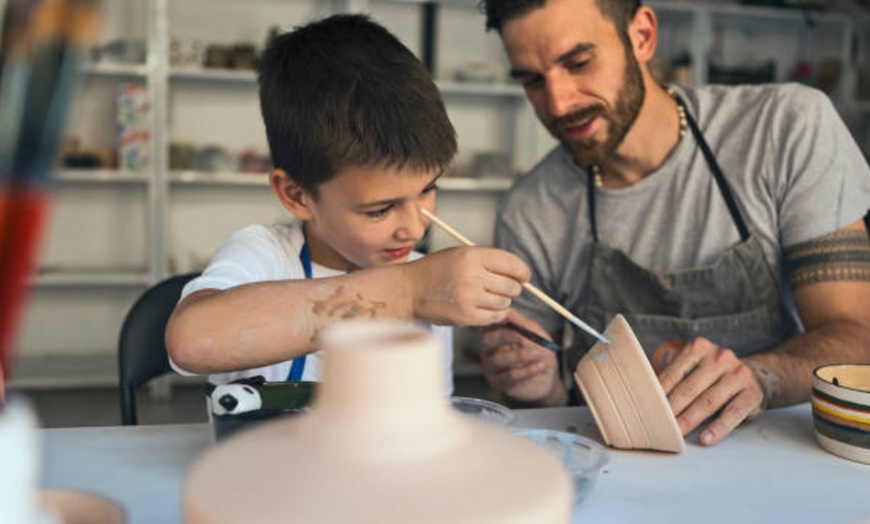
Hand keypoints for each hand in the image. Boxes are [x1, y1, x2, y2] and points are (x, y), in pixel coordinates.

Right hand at [405, 246, 529, 325]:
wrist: (409, 290)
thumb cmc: (436, 271)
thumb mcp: (460, 255)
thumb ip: (488, 261)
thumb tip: (520, 276)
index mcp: (472, 256)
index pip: (511, 263)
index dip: (523, 271)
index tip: (524, 277)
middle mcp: (472, 276)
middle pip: (512, 286)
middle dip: (512, 288)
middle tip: (503, 288)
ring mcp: (469, 298)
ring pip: (505, 302)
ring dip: (501, 301)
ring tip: (486, 297)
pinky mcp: (466, 316)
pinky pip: (495, 317)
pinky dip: (494, 314)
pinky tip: (482, 307)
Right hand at [479, 309, 564, 405]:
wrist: (547, 376)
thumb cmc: (538, 350)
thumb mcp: (534, 332)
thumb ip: (522, 322)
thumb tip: (507, 310)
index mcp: (494, 334)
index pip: (490, 323)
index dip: (501, 320)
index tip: (515, 319)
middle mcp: (488, 350)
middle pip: (487, 341)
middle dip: (506, 337)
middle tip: (523, 337)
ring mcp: (491, 368)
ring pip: (499, 359)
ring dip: (520, 355)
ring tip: (537, 354)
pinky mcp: (499, 383)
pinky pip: (509, 376)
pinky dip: (527, 370)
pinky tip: (539, 366)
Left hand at [655, 338, 764, 445]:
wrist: (753, 375)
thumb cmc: (712, 376)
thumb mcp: (694, 368)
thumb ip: (675, 378)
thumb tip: (645, 398)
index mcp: (698, 348)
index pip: (673, 374)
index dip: (658, 394)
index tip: (646, 410)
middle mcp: (719, 357)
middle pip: (689, 388)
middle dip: (672, 410)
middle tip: (659, 426)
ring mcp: (738, 373)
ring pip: (709, 401)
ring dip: (691, 420)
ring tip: (678, 435)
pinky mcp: (753, 392)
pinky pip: (733, 413)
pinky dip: (718, 428)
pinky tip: (706, 439)